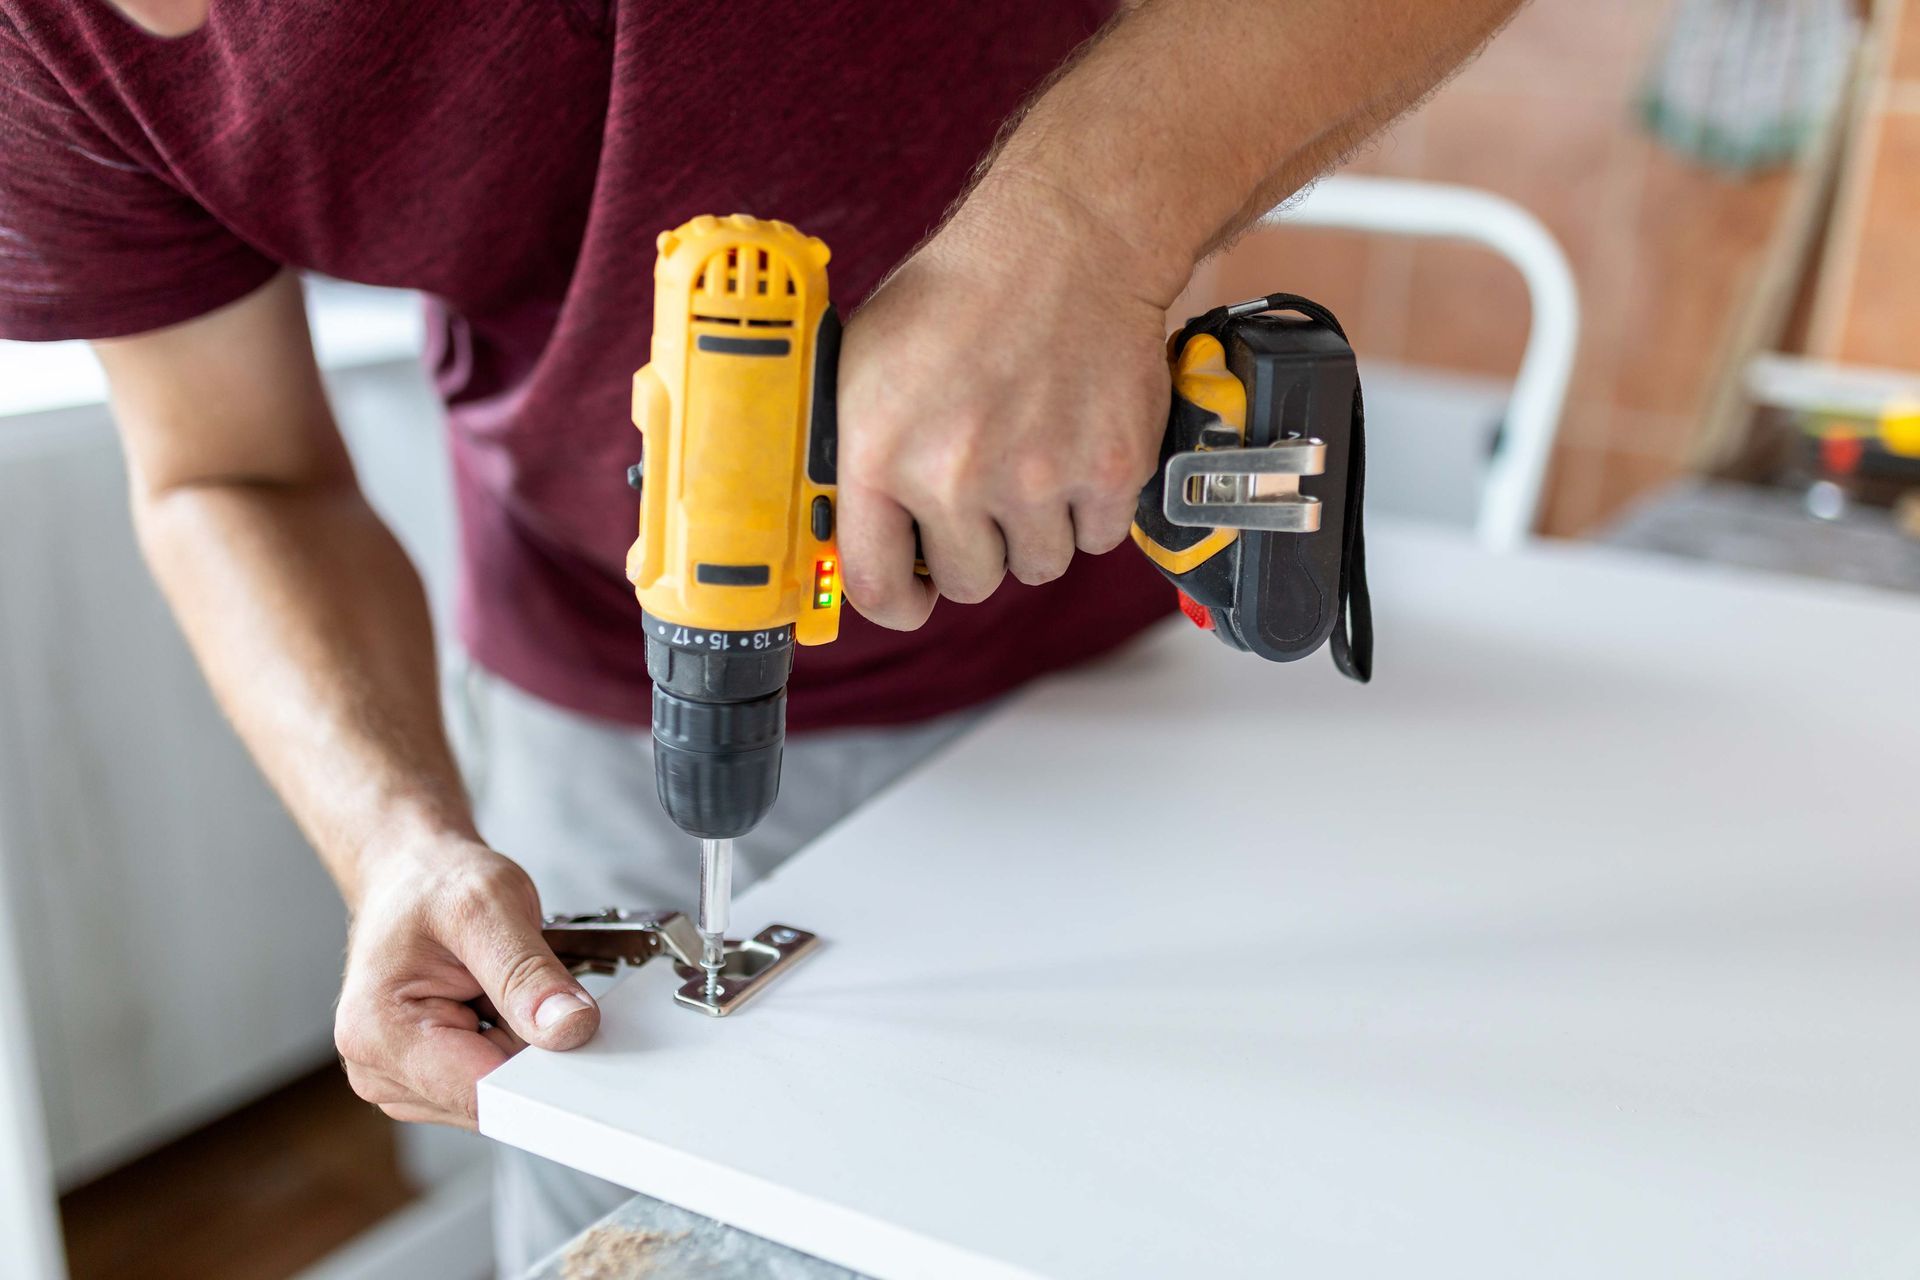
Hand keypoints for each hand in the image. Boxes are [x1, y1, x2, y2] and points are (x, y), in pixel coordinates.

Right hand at [334, 839, 597, 1127]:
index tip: (575, 1038)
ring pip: (499, 1094)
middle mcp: (380, 1070)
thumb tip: (570, 1029)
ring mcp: (402, 1081)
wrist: (413, 876)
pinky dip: (511, 1046)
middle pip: (492, 1098)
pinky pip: (493, 1081)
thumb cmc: (435, 883)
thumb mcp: (489, 906)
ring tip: (499, 990)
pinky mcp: (427, 1080)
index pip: (480, 1093)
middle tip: (532, 991)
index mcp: (379, 1033)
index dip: (540, 1072)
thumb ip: (528, 973)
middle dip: (530, 1052)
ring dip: (520, 1046)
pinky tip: (496, 1006)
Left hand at [835, 174, 1177, 628]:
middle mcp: (955, 476)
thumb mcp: (865, 361)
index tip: (910, 597)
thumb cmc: (960, 295)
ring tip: (1032, 459)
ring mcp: (1037, 479)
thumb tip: (840, 526)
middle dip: (976, 548)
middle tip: (985, 492)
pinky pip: (1098, 537)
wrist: (1065, 242)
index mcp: (880, 452)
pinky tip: (1076, 447)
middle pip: (968, 582)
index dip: (896, 602)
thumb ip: (852, 451)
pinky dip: (1092, 506)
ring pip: (1037, 564)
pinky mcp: (1109, 471)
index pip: (874, 585)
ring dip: (1035, 528)